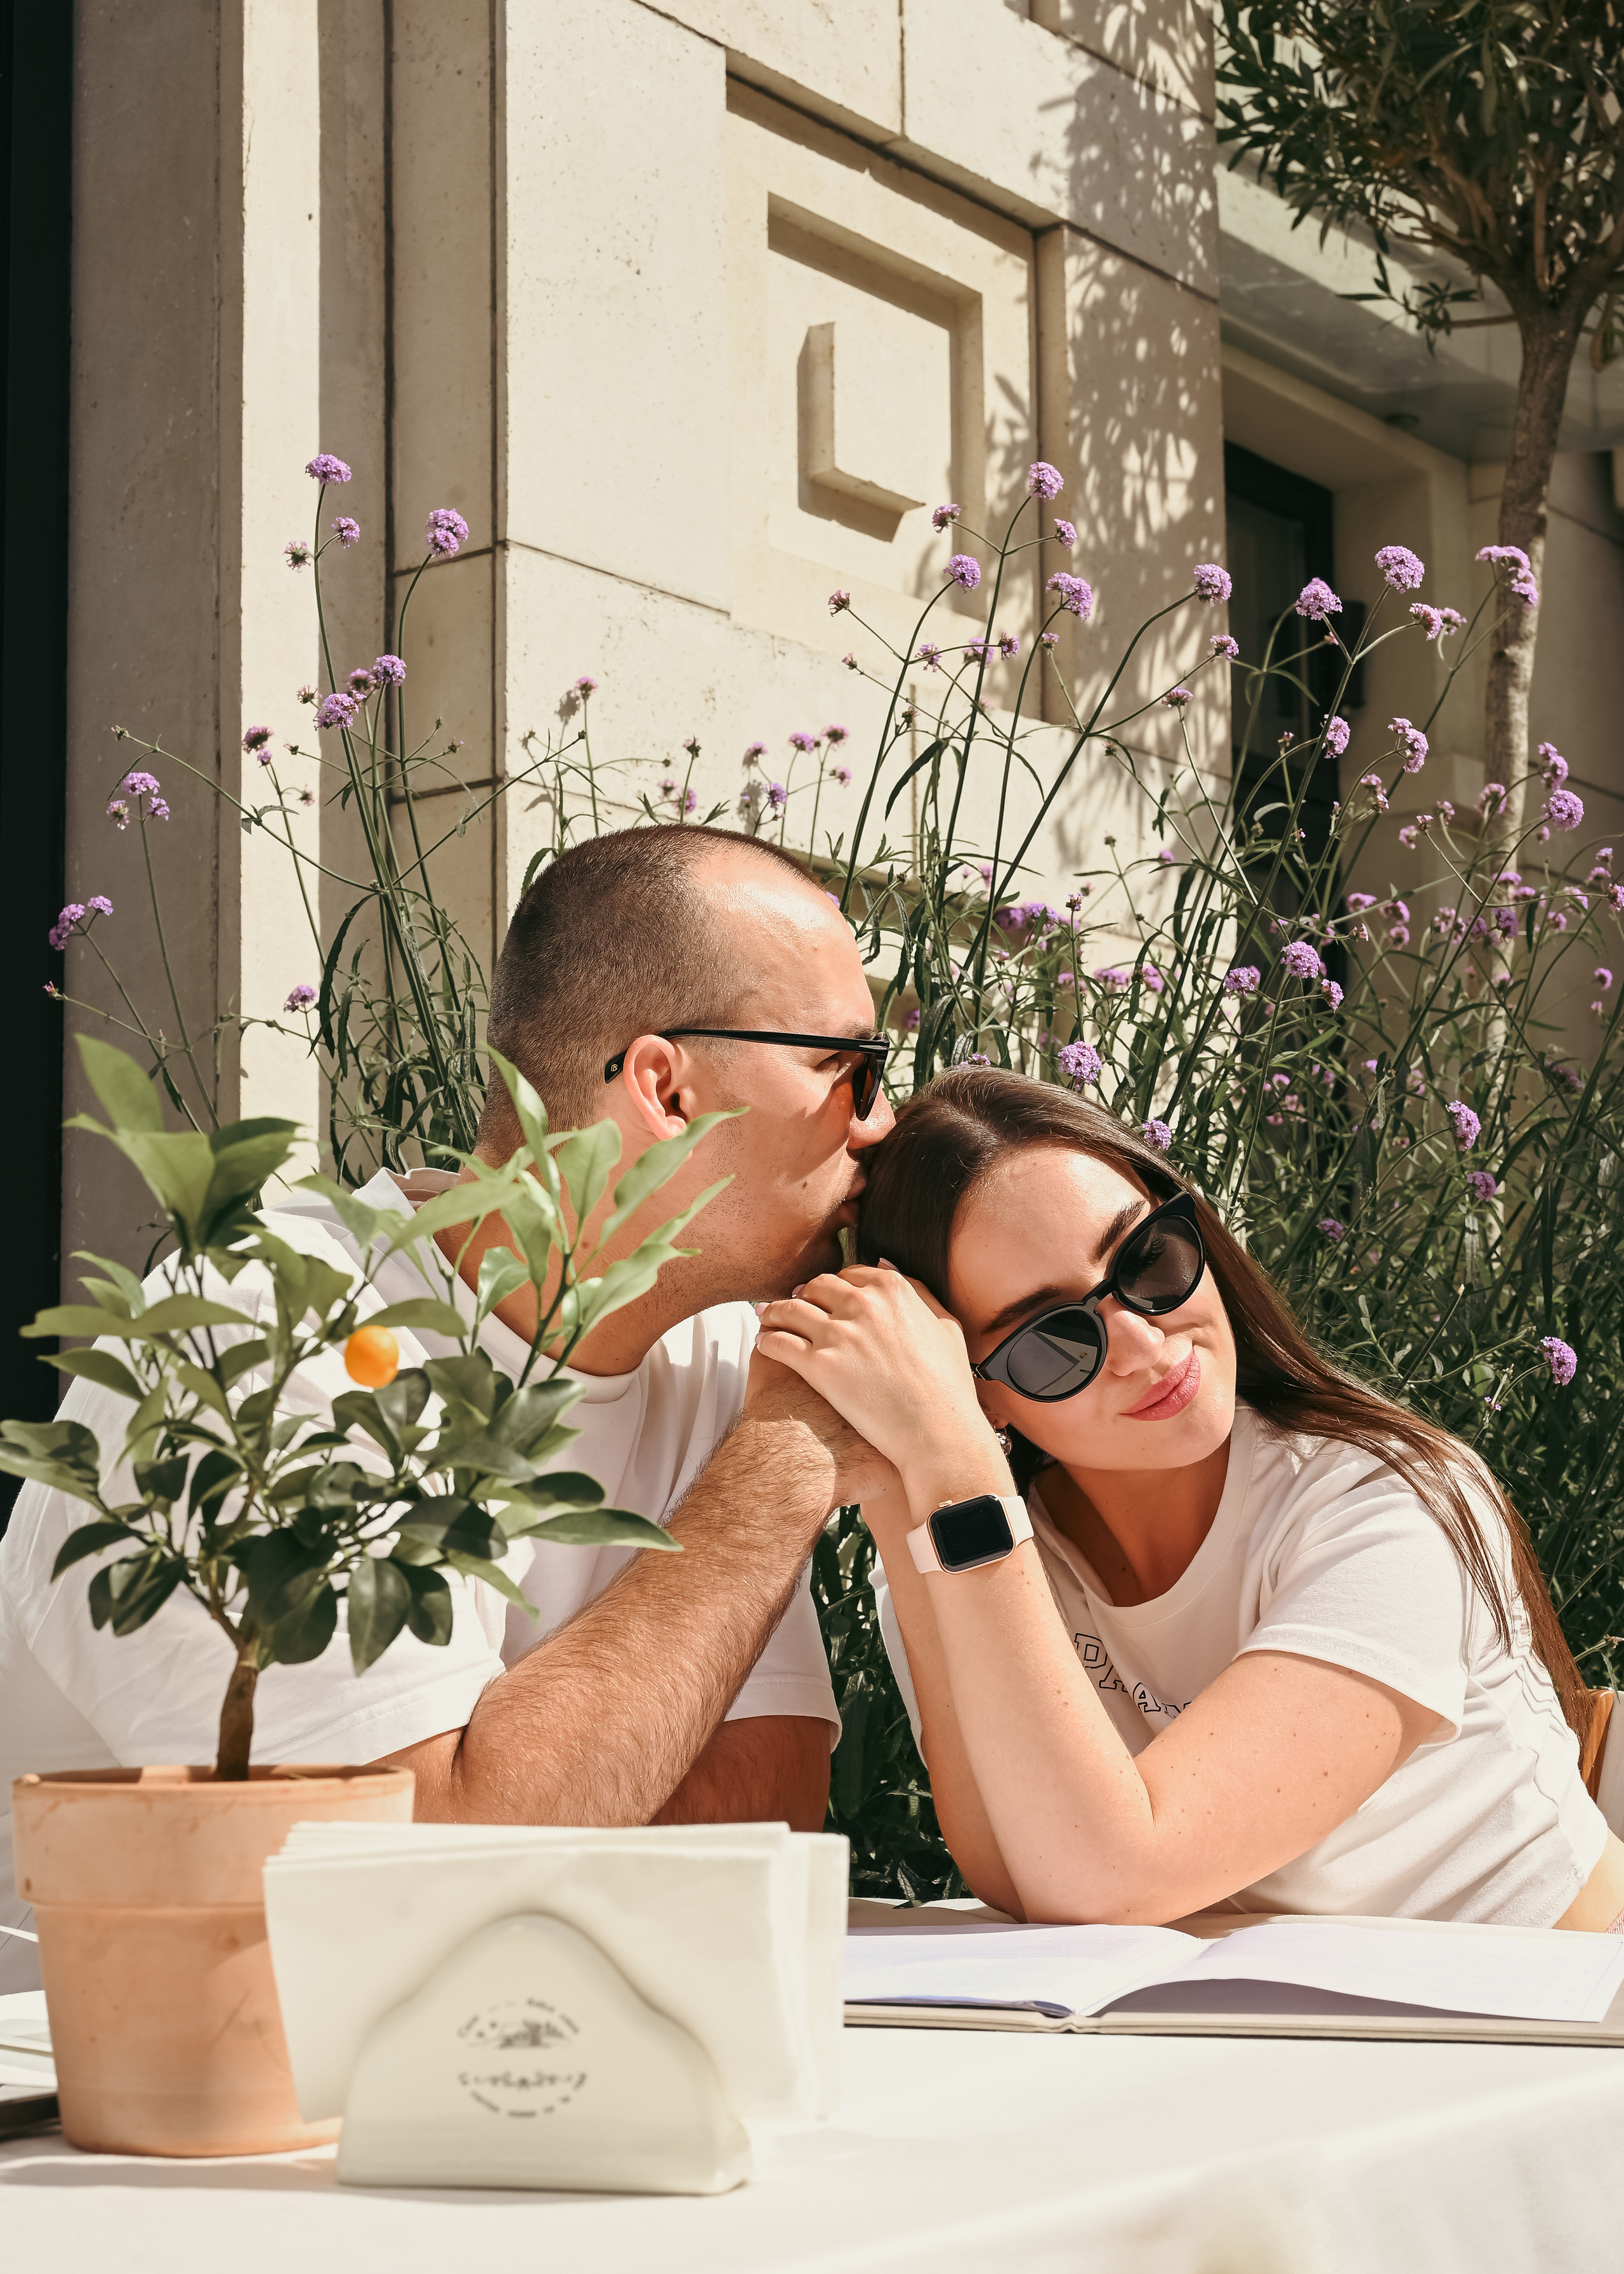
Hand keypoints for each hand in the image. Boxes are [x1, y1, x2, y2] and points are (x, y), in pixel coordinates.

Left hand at [756, 1265, 1009, 1504]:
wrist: (937, 1433)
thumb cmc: (947, 1387)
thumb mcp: (946, 1326)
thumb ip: (919, 1290)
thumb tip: (885, 1262)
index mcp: (893, 1290)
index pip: (849, 1274)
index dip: (834, 1285)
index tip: (825, 1295)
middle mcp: (863, 1305)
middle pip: (816, 1287)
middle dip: (802, 1294)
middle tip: (791, 1305)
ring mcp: (839, 1334)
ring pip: (791, 1310)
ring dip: (775, 1312)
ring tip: (766, 1319)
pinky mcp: (820, 1365)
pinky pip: (780, 1342)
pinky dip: (767, 1340)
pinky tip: (764, 1344)